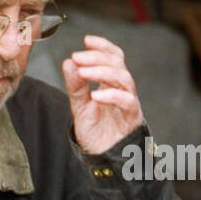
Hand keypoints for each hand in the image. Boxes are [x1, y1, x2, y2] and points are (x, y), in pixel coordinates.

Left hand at [62, 35, 144, 154]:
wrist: (104, 159)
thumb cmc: (96, 133)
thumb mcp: (80, 107)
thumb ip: (75, 86)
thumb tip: (68, 63)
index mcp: (111, 84)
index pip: (113, 58)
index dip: (103, 46)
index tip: (87, 40)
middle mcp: (122, 90)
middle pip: (118, 64)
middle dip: (97, 57)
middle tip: (77, 56)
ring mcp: (129, 103)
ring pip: (124, 78)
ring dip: (103, 72)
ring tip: (83, 72)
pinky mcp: (132, 118)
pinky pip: (127, 101)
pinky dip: (112, 95)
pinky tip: (96, 95)